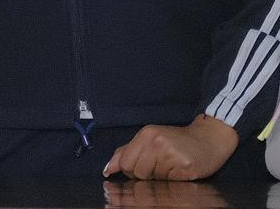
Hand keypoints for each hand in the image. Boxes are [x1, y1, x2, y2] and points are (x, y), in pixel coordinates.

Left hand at [102, 114, 237, 179]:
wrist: (210, 138)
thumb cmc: (178, 140)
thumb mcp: (149, 139)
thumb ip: (126, 152)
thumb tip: (107, 169)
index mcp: (146, 134)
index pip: (125, 163)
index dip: (131, 169)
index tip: (140, 166)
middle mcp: (157, 142)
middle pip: (137, 172)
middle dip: (145, 174)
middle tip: (159, 165)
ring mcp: (171, 155)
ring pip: (152, 179)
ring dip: (160, 177)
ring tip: (170, 166)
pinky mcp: (185, 167)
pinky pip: (169, 182)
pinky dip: (172, 180)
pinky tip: (179, 169)